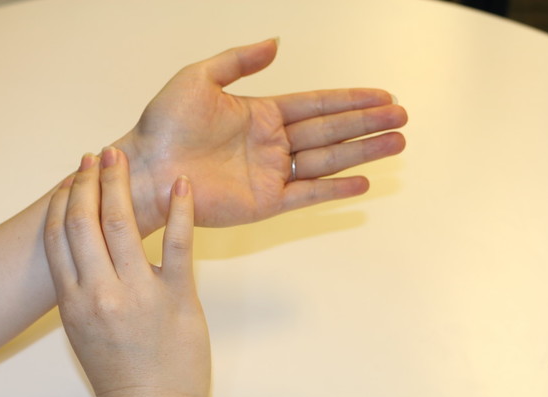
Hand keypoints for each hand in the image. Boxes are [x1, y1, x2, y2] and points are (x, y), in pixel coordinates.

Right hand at [44, 148, 209, 396]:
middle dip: (88, 181)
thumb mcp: (82, 329)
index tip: (71, 178)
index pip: (57, 236)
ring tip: (120, 158)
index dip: (63, 200)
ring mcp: (139, 293)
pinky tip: (181, 185)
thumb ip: (81, 288)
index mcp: (72, 300)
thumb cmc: (119, 372)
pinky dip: (180, 210)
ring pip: (122, 224)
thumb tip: (87, 248)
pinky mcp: (177, 297)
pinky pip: (179, 244)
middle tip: (96, 156)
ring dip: (119, 184)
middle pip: (85, 221)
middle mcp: (99, 292)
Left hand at [114, 39, 407, 233]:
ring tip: (397, 143)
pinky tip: (363, 181)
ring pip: (327, 161)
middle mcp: (271, 143)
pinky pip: (307, 194)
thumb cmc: (163, 125)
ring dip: (363, 152)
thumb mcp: (199, 77)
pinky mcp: (265, 203)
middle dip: (367, 123)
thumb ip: (240, 60)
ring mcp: (270, 174)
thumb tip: (276, 44)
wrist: (144, 170)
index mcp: (260, 113)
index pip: (316, 104)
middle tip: (403, 118)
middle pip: (330, 131)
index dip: (351, 99)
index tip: (383, 95)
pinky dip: (335, 189)